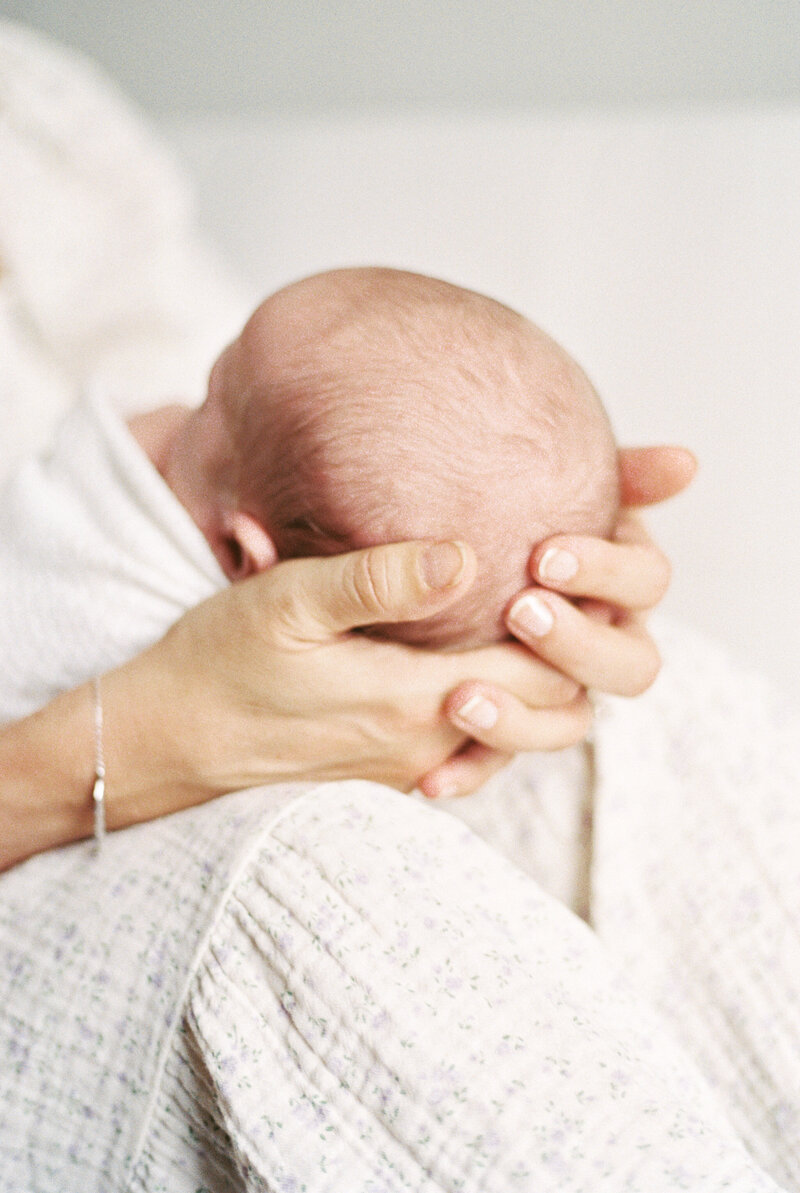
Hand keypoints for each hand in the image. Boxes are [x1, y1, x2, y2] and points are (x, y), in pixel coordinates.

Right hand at [106, 539, 584, 824]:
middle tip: (577, 589)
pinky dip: (500, 707)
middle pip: (549, 710)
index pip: (543, 670)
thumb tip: (463, 555)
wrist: (168, 742)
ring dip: (541, 683)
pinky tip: (483, 663)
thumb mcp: (289, 601)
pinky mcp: (389, 775)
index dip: (575, 622)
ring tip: (538, 621)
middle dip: (576, 653)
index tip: (576, 570)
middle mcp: (426, 746)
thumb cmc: (220, 662)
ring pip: (518, 734)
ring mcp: (410, 769)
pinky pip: (474, 747)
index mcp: (412, 700)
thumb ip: (379, 579)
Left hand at [418, 446, 695, 798]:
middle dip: (577, 642)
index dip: (606, 573)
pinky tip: (430, 777)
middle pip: (628, 665)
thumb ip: (611, 474)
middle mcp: (602, 642)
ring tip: (461, 698)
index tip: (545, 555)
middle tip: (518, 612)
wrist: (432, 552)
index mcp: (621, 584)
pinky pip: (501, 762)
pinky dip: (470, 770)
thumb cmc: (504, 513)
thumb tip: (685, 462)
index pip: (646, 583)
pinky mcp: (511, 728)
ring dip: (522, 720)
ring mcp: (559, 692)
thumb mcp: (551, 485)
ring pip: (571, 724)